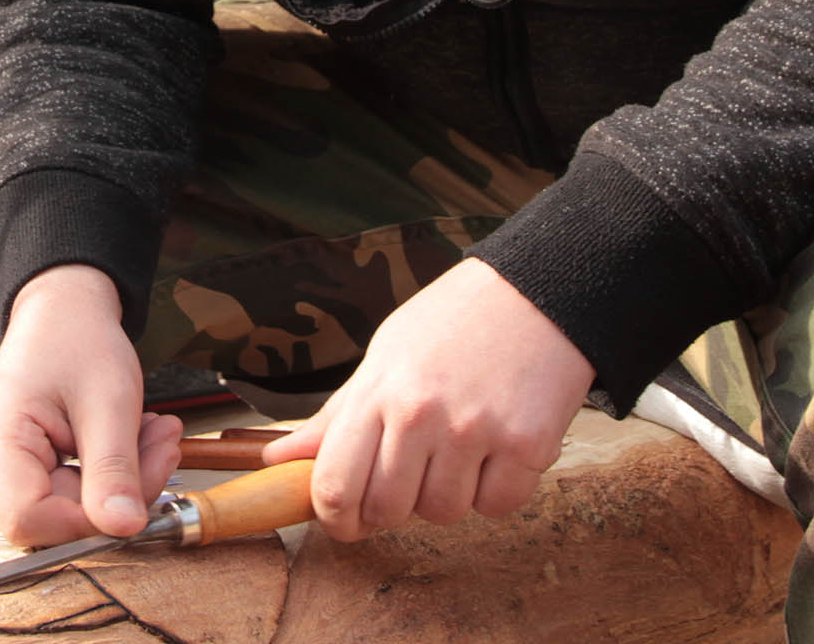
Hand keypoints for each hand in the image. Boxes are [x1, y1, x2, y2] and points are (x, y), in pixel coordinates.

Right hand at [0, 264, 185, 546]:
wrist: (61, 313)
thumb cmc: (76, 341)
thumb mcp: (108, 402)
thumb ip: (113, 469)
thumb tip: (124, 528)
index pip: (30, 520)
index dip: (88, 519)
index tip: (138, 487)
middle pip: (54, 517)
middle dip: (119, 489)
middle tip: (162, 443)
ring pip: (66, 509)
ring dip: (119, 479)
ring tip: (152, 432)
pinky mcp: (14, 474)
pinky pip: (65, 495)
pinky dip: (105, 474)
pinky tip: (129, 440)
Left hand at [260, 259, 592, 539]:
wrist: (536, 293)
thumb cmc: (453, 322)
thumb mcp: (384, 355)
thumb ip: (337, 417)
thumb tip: (277, 459)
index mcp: (378, 391)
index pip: (335, 487)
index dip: (335, 519)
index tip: (345, 520)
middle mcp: (421, 415)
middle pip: (387, 511)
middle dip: (392, 508)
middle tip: (409, 475)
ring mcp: (476, 432)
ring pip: (444, 513)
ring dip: (447, 494)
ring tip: (458, 446)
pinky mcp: (527, 445)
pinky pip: (497, 506)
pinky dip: (495, 491)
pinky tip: (495, 449)